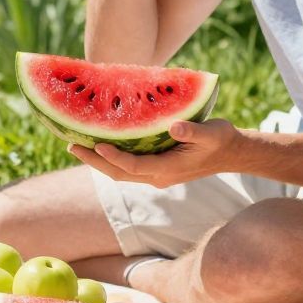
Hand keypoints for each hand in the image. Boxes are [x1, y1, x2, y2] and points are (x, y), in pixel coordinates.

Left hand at [68, 118, 238, 187]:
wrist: (232, 154)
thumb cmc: (221, 140)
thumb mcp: (211, 132)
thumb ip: (193, 130)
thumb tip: (174, 126)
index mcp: (168, 169)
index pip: (133, 166)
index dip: (114, 157)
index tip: (96, 143)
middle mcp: (158, 176)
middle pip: (118, 173)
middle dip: (94, 161)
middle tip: (71, 145)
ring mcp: (156, 174)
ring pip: (120, 172)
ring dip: (98, 161)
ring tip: (76, 145)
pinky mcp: (156, 168)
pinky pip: (127, 167)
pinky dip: (111, 157)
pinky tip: (99, 142)